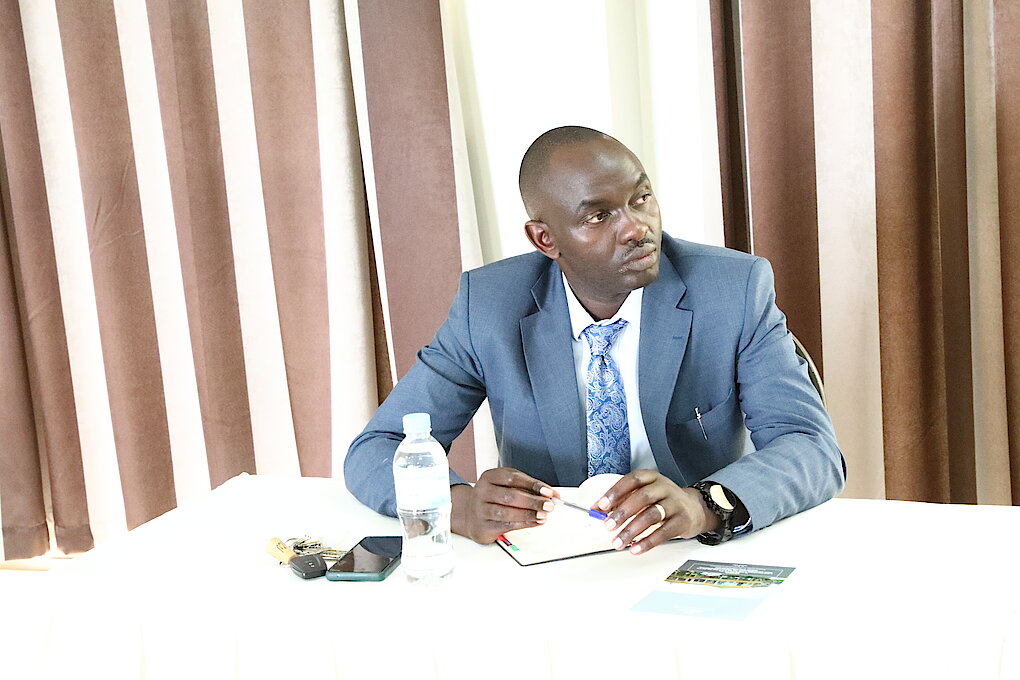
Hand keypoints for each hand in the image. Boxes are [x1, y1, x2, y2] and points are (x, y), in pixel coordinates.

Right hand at [450, 467, 556, 544]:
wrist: (470, 514)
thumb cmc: (492, 498)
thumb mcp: (505, 485)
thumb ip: (526, 487)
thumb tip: (550, 494)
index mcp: (489, 477)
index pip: (512, 478)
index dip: (532, 484)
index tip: (547, 491)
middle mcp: (482, 492)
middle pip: (510, 496)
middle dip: (533, 501)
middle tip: (549, 505)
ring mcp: (480, 510)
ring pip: (507, 512)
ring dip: (529, 514)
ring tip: (543, 515)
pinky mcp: (483, 526)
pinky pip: (506, 526)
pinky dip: (524, 524)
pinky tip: (535, 522)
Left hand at [594, 470, 718, 554]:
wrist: (695, 508)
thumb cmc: (664, 500)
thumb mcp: (645, 493)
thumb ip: (623, 500)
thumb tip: (599, 510)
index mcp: (651, 478)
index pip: (632, 480)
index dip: (615, 492)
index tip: (602, 506)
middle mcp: (664, 487)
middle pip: (642, 497)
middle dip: (623, 512)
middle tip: (608, 526)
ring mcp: (675, 503)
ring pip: (652, 515)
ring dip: (632, 530)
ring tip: (619, 541)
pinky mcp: (682, 521)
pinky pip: (664, 532)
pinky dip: (647, 542)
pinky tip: (636, 548)